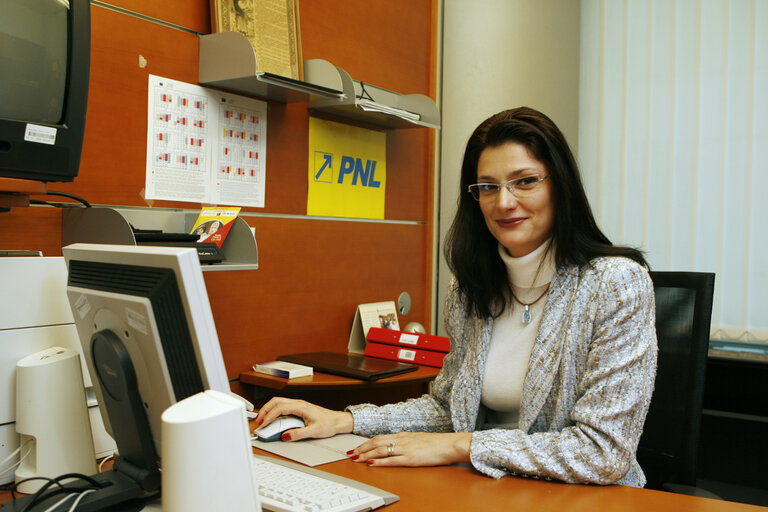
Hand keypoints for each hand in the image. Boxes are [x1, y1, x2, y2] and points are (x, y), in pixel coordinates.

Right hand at [255, 397, 352, 440]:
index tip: (263, 424)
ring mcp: (298, 405)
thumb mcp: (314, 431)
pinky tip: (272, 419)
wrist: (337, 421)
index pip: (280, 408)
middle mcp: (298, 403)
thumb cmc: (328, 424)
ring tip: (262, 420)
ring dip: (268, 410)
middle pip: (276, 401)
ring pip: (278, 403)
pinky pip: (283, 407)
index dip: (269, 416)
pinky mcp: (298, 409)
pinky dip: (274, 412)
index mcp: (301, 406)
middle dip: (265, 410)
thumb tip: (285, 436)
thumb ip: (298, 434)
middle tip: (258, 421)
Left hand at [347, 432, 471, 466]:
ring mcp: (405, 449)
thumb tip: (396, 445)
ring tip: (356, 459)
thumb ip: (406, 441)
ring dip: (366, 454)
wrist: (449, 444)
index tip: (357, 447)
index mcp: (403, 435)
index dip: (366, 442)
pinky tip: (371, 464)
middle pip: (376, 442)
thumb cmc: (437, 443)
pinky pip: (391, 460)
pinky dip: (379, 462)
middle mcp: (402, 440)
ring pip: (380, 450)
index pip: (380, 437)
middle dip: (361, 448)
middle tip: (350, 454)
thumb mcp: (418, 439)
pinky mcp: (410, 458)